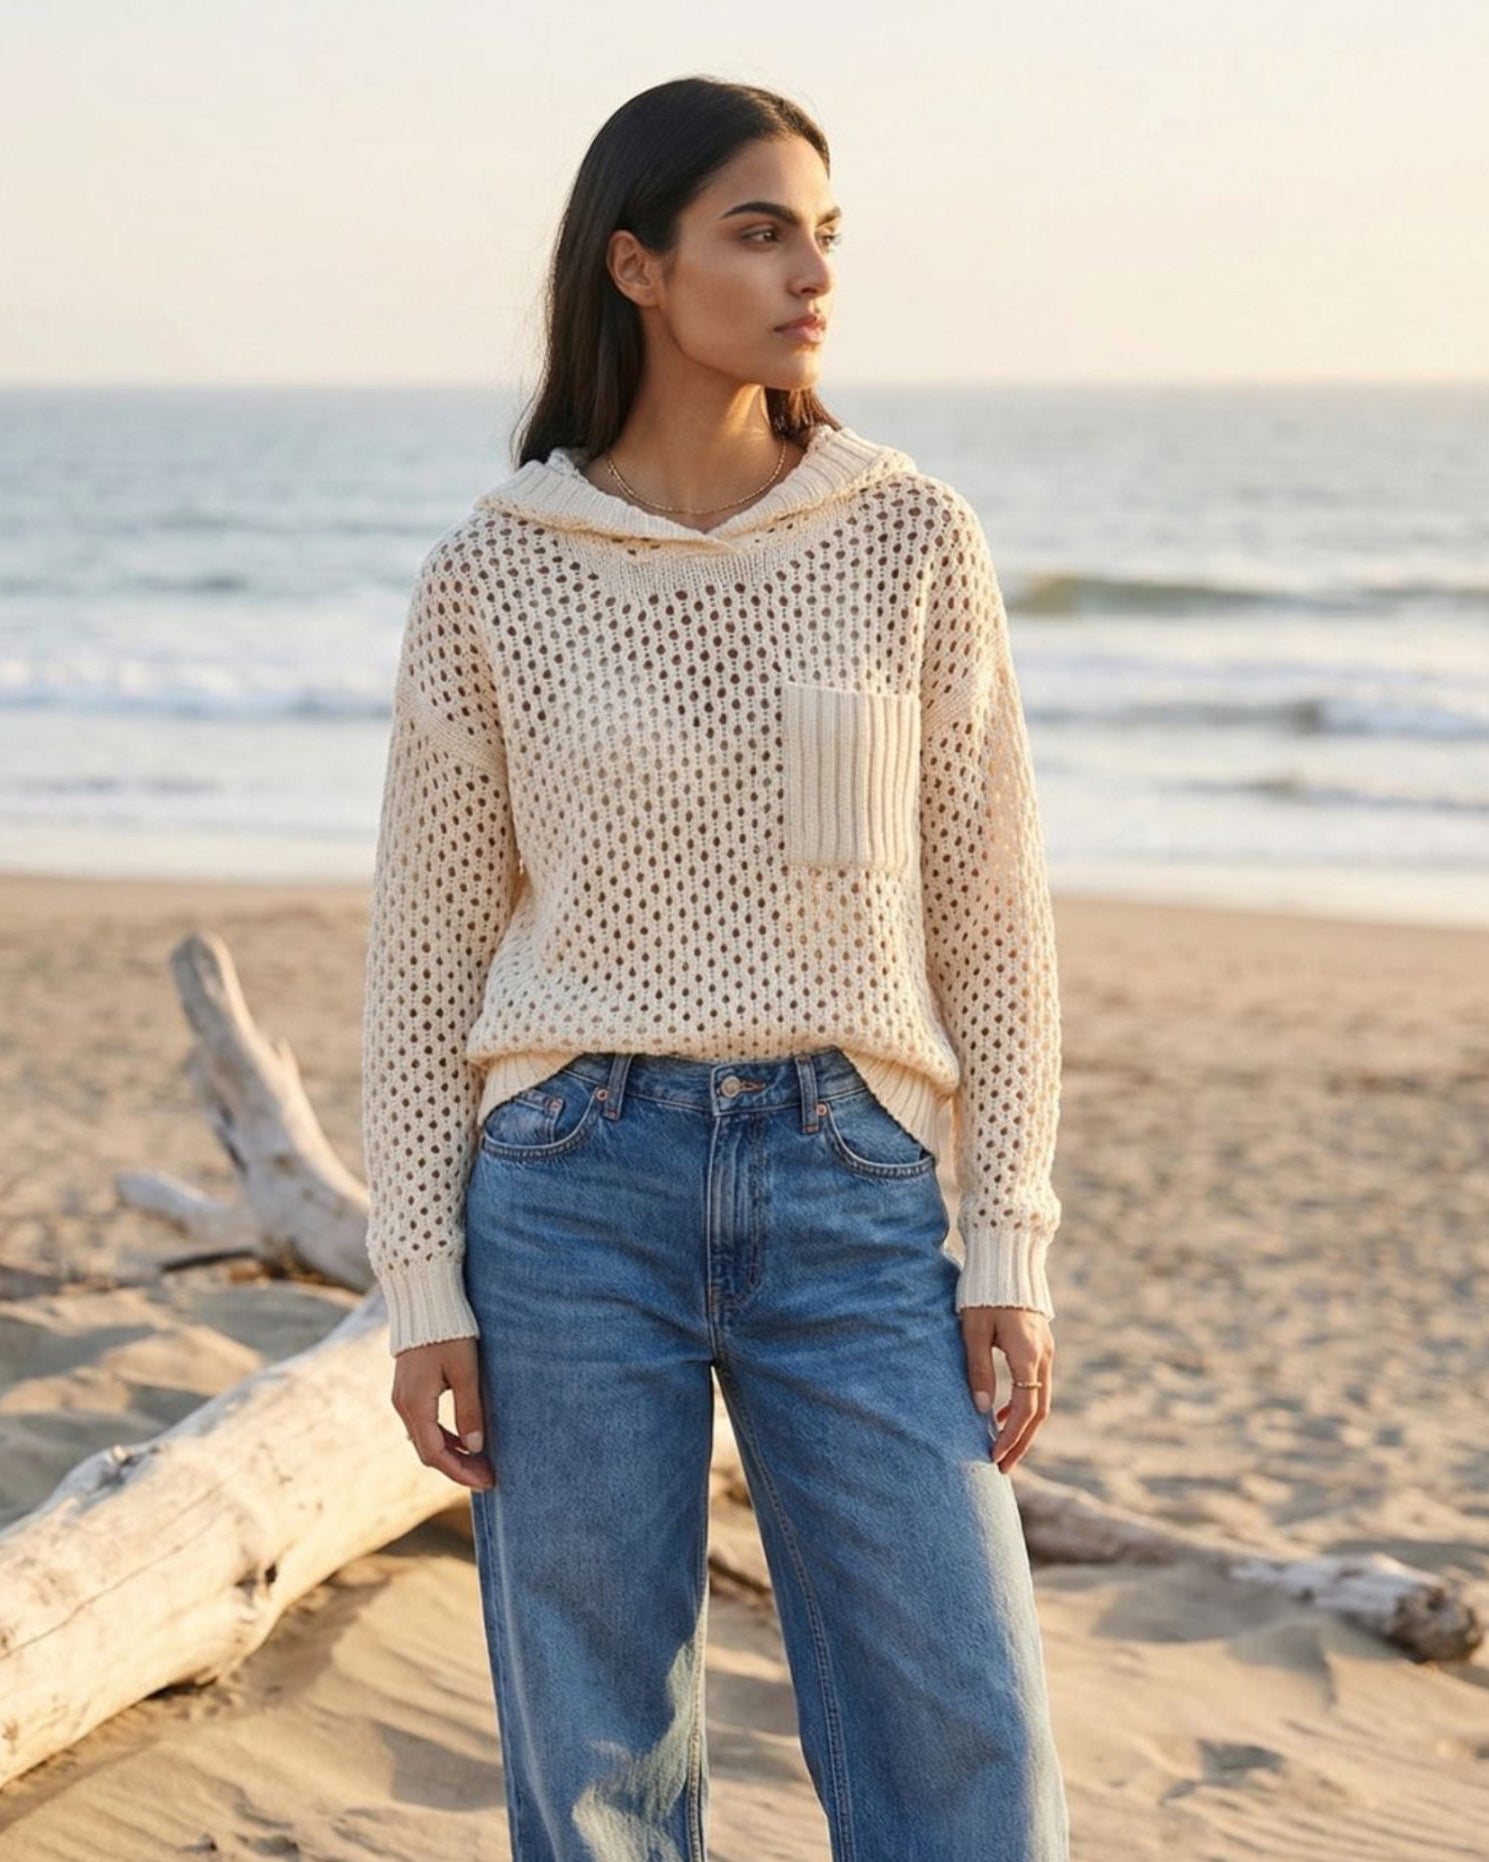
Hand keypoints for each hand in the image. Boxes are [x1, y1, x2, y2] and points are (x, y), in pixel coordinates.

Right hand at [391, 1334, 494, 1489]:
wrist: (425, 1300)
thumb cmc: (449, 1333)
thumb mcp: (465, 1372)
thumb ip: (469, 1410)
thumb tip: (475, 1448)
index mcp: (415, 1404)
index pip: (436, 1454)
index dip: (461, 1472)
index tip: (487, 1481)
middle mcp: (403, 1405)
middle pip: (428, 1452)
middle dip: (458, 1468)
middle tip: (488, 1477)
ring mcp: (403, 1398)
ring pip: (425, 1439)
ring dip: (451, 1454)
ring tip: (480, 1462)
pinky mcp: (408, 1390)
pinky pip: (424, 1424)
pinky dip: (444, 1436)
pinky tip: (465, 1439)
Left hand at [959, 1305, 1053, 1473]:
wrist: (1006, 1259)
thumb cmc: (984, 1293)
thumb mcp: (974, 1332)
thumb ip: (978, 1370)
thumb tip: (981, 1410)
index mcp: (1028, 1356)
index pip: (1024, 1410)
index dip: (1010, 1438)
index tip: (992, 1458)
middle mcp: (1044, 1357)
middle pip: (1038, 1412)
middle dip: (1021, 1442)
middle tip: (1002, 1468)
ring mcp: (1046, 1351)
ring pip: (1040, 1400)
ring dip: (1023, 1427)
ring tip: (1002, 1448)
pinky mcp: (1041, 1345)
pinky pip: (1037, 1385)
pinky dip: (1022, 1405)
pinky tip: (1000, 1413)